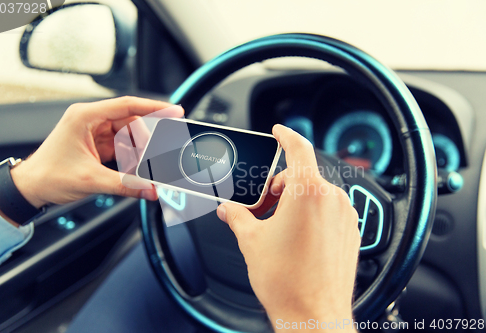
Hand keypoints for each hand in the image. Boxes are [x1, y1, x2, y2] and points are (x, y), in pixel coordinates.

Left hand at [9, 96, 181, 209]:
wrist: (29, 188)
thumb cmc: (48, 176)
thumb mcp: (91, 180)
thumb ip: (125, 185)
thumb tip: (150, 189)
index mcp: (85, 117)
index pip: (127, 105)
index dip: (154, 107)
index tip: (174, 110)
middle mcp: (90, 120)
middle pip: (131, 123)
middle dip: (144, 142)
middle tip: (155, 158)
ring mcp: (93, 132)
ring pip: (128, 136)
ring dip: (137, 152)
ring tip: (140, 169)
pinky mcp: (96, 144)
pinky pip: (121, 147)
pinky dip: (129, 158)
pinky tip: (132, 170)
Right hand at [217, 124, 360, 329]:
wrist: (313, 316)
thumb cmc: (288, 282)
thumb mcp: (252, 241)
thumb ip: (238, 217)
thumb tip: (229, 210)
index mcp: (308, 193)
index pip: (298, 148)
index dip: (286, 135)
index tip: (279, 131)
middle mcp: (331, 200)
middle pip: (302, 176)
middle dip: (279, 187)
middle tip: (261, 208)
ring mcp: (345, 216)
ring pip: (315, 194)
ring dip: (295, 202)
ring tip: (277, 228)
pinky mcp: (351, 232)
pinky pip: (328, 211)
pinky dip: (311, 214)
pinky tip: (296, 237)